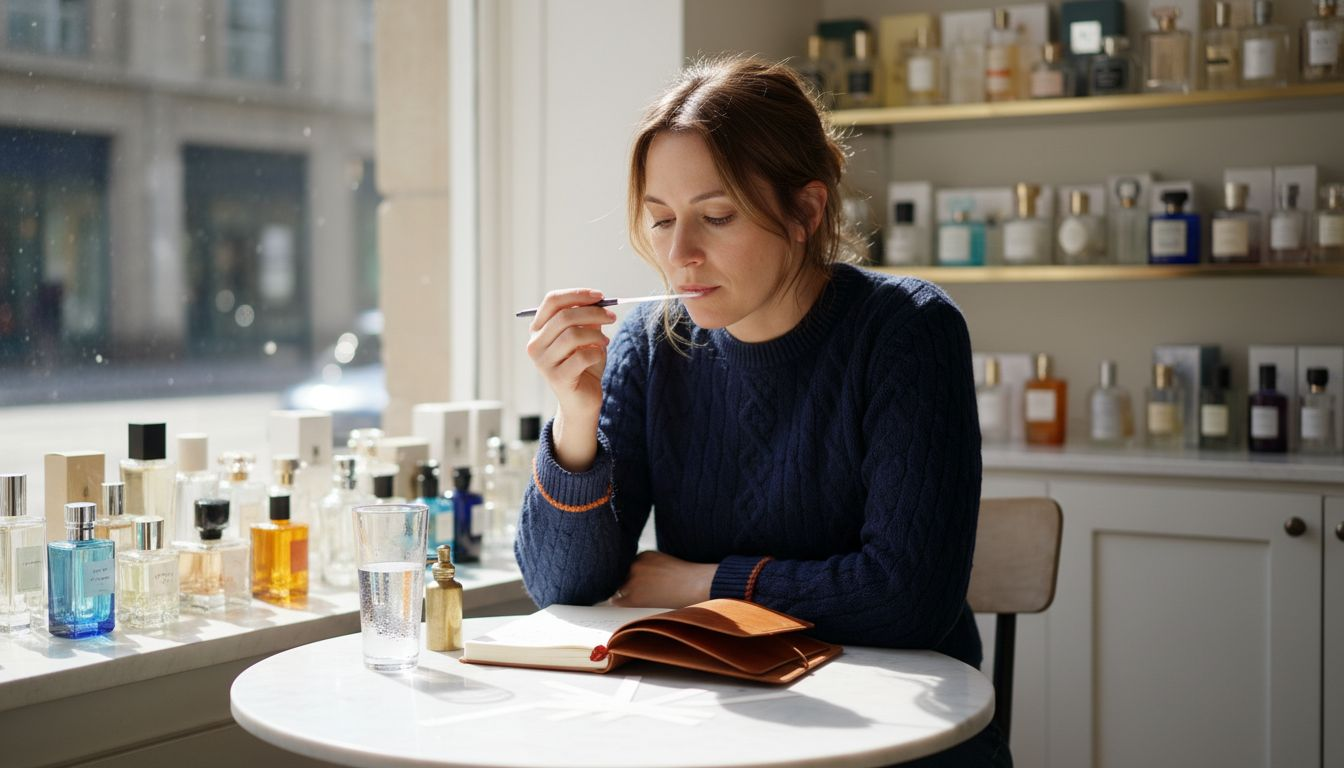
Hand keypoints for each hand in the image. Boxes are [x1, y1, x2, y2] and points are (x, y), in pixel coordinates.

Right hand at [524, 289, 616, 470]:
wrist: (582, 401)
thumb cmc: (583, 366)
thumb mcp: (586, 336)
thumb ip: (587, 318)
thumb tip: (597, 300)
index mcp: (538, 330)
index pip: (551, 301)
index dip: (576, 294)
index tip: (599, 296)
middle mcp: (535, 345)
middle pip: (564, 316)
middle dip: (593, 313)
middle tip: (612, 317)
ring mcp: (543, 363)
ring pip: (572, 335)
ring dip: (596, 335)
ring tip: (606, 341)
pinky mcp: (557, 378)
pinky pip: (581, 357)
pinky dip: (597, 353)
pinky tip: (599, 357)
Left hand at [611, 551, 716, 608]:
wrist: (696, 585)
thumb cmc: (687, 577)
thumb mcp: (665, 563)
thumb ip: (649, 567)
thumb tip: (638, 582)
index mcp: (643, 554)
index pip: (626, 565)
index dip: (627, 575)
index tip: (628, 581)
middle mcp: (635, 564)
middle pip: (620, 576)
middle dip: (623, 583)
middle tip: (624, 590)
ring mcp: (633, 580)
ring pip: (618, 588)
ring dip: (621, 593)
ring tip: (626, 598)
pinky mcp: (635, 596)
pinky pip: (617, 601)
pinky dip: (617, 603)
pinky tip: (618, 604)